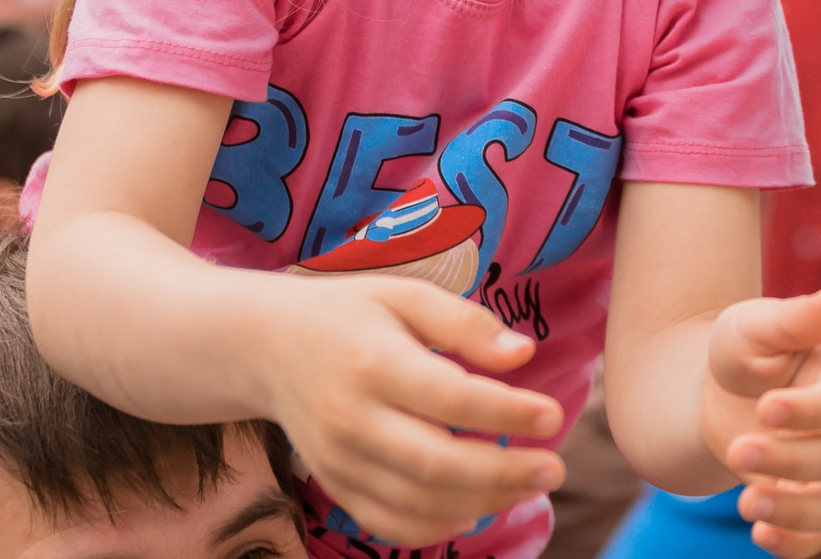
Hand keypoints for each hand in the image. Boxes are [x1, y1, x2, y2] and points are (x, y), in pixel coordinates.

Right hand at [258, 275, 563, 547]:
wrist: (266, 347)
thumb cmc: (348, 314)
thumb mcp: (403, 295)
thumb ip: (464, 323)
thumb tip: (523, 354)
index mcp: (373, 362)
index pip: (452, 399)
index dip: (509, 413)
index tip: (554, 415)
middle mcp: (352, 418)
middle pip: (438, 464)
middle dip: (505, 473)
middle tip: (554, 468)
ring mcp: (340, 460)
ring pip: (419, 501)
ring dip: (483, 502)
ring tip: (528, 486)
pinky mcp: (335, 484)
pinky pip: (389, 522)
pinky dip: (436, 526)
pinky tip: (476, 509)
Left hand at [700, 289, 820, 557]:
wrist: (716, 389)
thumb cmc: (743, 349)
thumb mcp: (755, 327)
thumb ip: (794, 319)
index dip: (810, 411)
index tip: (764, 407)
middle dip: (788, 459)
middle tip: (736, 450)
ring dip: (796, 509)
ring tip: (746, 503)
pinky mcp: (807, 500)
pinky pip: (817, 535)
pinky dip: (795, 542)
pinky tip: (759, 531)